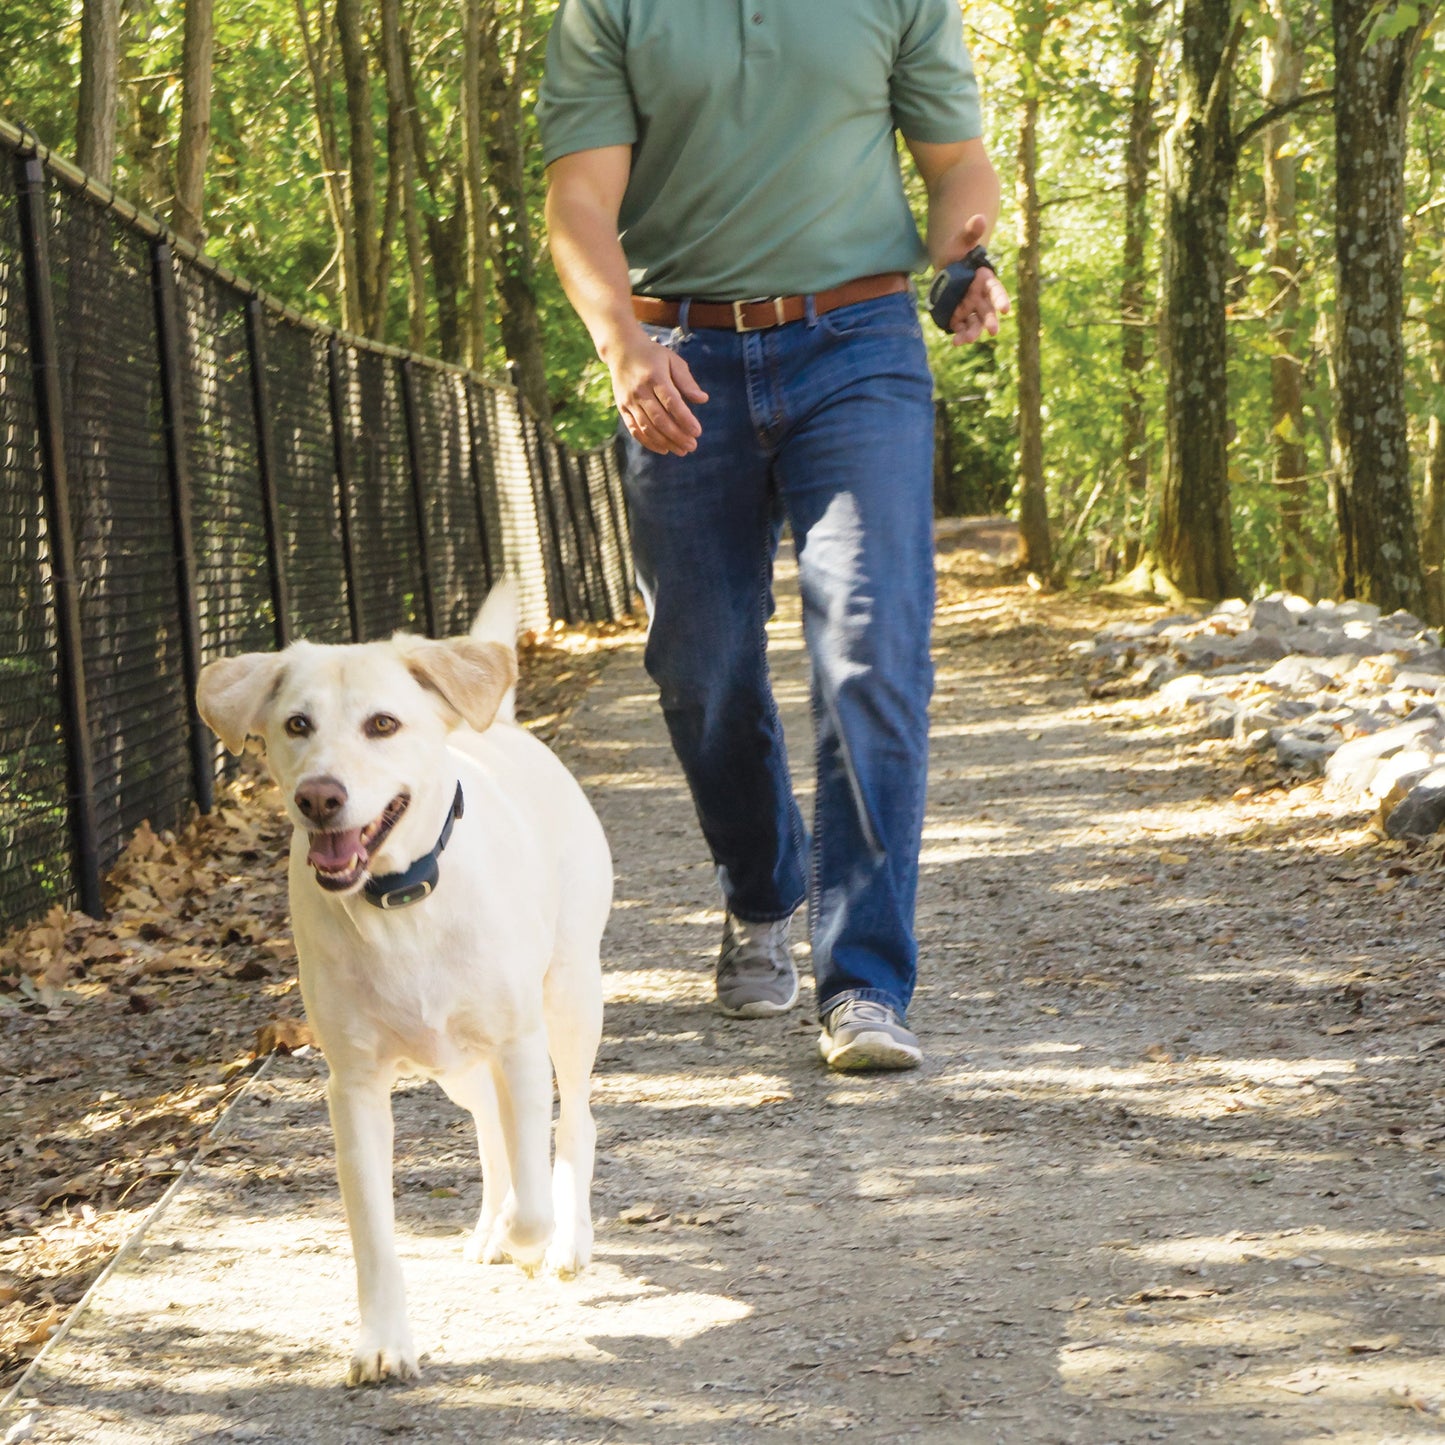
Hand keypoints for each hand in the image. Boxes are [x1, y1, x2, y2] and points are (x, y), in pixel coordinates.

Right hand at [606, 327, 707, 454]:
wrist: (622, 351)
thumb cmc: (653, 356)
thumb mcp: (673, 361)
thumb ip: (687, 381)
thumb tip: (703, 399)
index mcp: (655, 377)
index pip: (671, 402)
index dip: (685, 419)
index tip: (698, 431)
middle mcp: (640, 391)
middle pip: (659, 419)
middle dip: (677, 436)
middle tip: (693, 446)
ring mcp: (629, 401)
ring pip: (647, 428)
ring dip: (665, 442)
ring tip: (682, 450)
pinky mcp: (622, 409)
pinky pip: (635, 430)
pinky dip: (649, 443)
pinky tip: (664, 449)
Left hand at [942, 214, 1011, 346]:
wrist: (946, 263)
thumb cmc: (957, 250)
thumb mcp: (961, 240)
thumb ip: (970, 232)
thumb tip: (979, 218)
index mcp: (985, 279)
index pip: (995, 290)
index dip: (1001, 299)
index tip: (1005, 309)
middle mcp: (980, 296)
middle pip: (988, 310)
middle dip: (990, 321)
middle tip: (994, 331)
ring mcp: (970, 307)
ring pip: (975, 322)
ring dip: (973, 332)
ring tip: (965, 341)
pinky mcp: (958, 314)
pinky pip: (961, 326)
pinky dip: (960, 334)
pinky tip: (955, 341)